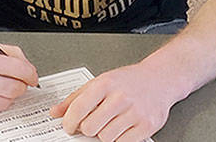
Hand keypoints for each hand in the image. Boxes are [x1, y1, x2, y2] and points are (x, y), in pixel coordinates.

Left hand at [51, 63, 177, 141]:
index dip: (70, 122)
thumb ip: (75, 98)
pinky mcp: (147, 125)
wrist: (160, 79)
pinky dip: (120, 139)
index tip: (69, 127)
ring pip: (106, 138)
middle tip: (93, 123)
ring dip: (105, 134)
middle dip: (88, 129)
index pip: (79, 108)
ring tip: (111, 122)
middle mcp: (120, 97)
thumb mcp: (100, 82)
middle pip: (90, 128)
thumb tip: (55, 113)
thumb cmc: (128, 80)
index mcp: (105, 84)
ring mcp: (135, 112)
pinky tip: (123, 127)